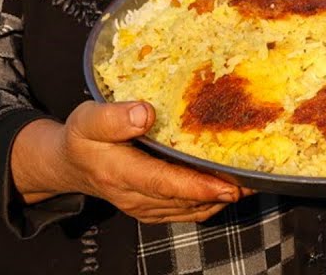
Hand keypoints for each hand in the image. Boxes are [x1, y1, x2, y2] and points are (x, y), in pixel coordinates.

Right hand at [12, 100, 245, 223]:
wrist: (69, 166)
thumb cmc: (80, 138)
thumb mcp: (87, 119)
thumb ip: (113, 117)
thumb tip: (146, 113)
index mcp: (118, 172)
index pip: (162, 183)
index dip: (196, 185)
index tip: (228, 185)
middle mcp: (134, 196)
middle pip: (183, 199)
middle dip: (220, 192)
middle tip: (256, 179)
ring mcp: (145, 207)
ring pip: (189, 209)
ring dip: (220, 199)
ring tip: (252, 182)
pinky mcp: (153, 210)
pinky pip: (187, 212)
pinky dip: (210, 202)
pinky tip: (230, 187)